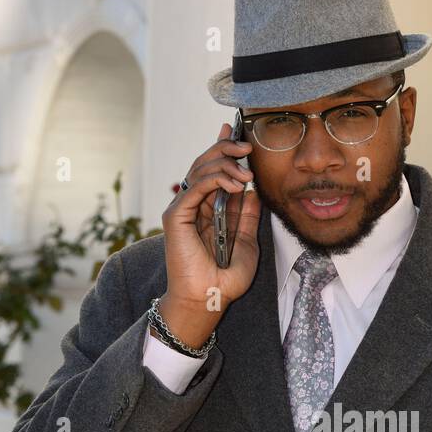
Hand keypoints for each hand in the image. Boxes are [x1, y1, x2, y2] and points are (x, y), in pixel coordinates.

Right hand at [158, 123, 260, 345]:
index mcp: (207, 209)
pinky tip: (235, 184)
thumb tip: (255, 191)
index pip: (213, 170)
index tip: (237, 132)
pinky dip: (216, 179)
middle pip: (205, 163)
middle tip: (247, 146)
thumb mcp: (247, 242)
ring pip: (200, 169)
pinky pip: (196, 186)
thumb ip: (248, 216)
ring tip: (246, 172)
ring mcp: (182, 209)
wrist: (210, 299)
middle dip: (226, 149)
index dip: (222, 149)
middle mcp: (193, 205)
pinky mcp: (176, 215)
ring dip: (225, 163)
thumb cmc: (225, 279)